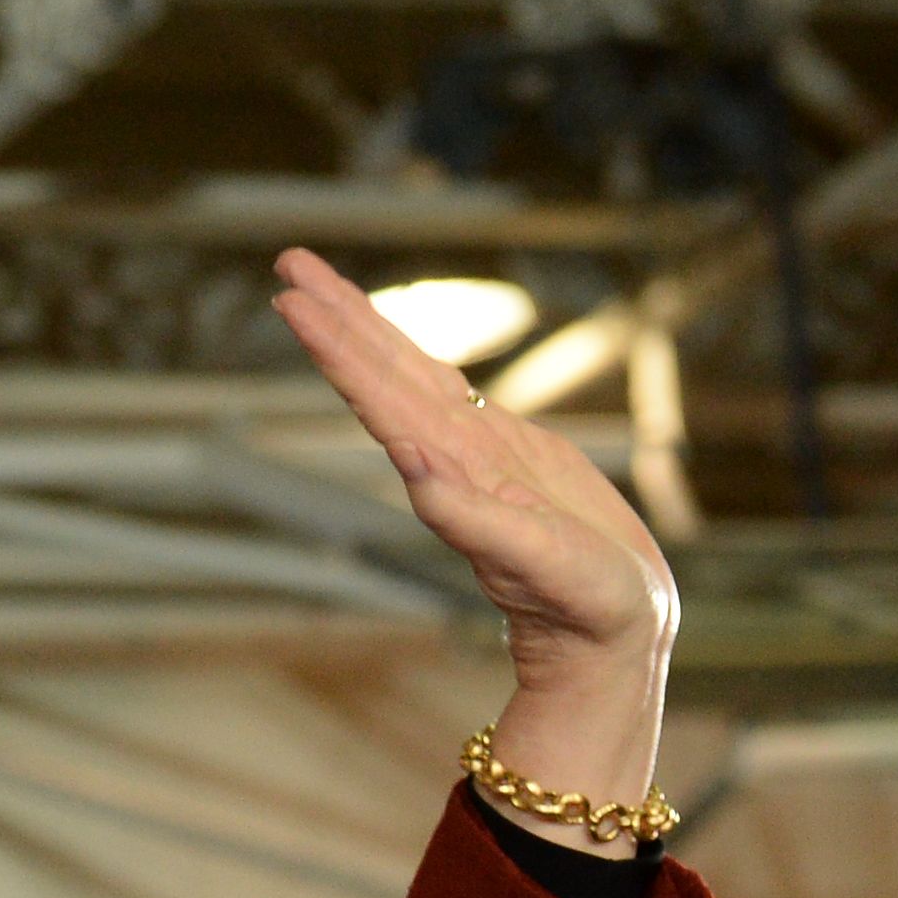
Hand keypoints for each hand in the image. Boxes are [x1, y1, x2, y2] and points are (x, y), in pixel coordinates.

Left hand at [270, 248, 675, 813]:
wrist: (610, 636)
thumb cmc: (580, 609)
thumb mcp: (535, 566)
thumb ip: (479, 526)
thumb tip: (418, 479)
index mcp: (448, 473)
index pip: (378, 396)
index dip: (336, 348)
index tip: (291, 301)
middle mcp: (449, 457)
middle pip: (382, 370)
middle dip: (336, 317)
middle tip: (287, 261)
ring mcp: (475, 452)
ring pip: (410, 374)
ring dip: (363, 329)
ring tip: (318, 285)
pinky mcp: (511, 454)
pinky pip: (451, 394)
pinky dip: (414, 362)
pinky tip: (389, 343)